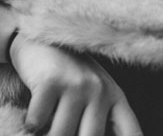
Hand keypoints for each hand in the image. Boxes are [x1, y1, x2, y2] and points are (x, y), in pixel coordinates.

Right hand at [9, 34, 141, 135]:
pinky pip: (37, 121)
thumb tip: (91, 135)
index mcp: (114, 96)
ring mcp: (75, 84)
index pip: (131, 132)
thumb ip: (100, 118)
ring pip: (60, 134)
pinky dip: (31, 124)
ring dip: (46, 134)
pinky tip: (31, 117)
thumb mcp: (93, 91)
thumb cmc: (68, 72)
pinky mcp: (51, 81)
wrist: (39, 37)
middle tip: (61, 131)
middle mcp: (99, 90)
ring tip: (44, 127)